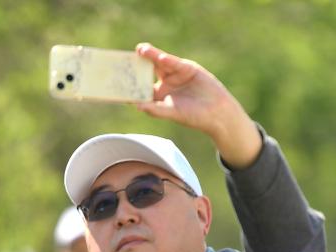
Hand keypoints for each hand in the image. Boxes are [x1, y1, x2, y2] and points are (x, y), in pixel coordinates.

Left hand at [133, 43, 260, 167]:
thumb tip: (136, 106)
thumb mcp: (171, 113)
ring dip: (151, 56)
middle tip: (126, 58)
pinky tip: (161, 58)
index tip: (118, 78)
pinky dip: (169, 61)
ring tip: (141, 50)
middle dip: (138, 64)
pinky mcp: (187, 68)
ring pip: (160, 63)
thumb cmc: (193, 116)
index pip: (141, 87)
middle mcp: (165, 83)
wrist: (217, 113)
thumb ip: (154, 109)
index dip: (130, 82)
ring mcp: (176, 74)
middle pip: (148, 71)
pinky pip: (175, 63)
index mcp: (157, 96)